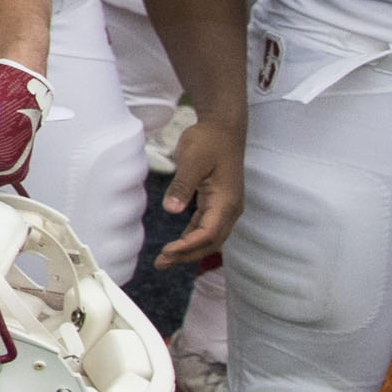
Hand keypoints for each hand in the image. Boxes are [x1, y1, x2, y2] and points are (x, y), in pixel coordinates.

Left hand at [157, 112, 245, 267]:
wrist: (222, 127)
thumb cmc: (209, 141)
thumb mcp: (193, 161)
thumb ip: (183, 186)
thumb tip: (172, 210)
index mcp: (227, 202)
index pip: (208, 233)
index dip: (188, 246)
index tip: (167, 252)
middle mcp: (230, 208)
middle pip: (210, 241)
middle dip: (187, 255)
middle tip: (161, 263)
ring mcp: (225, 206)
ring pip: (209, 236)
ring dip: (189, 249)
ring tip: (165, 259)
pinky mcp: (217, 201)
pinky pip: (206, 226)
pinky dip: (192, 237)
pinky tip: (178, 244)